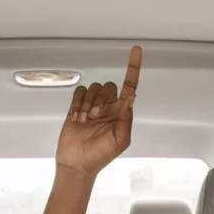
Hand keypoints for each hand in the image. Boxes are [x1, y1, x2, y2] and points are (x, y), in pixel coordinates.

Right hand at [55, 45, 141, 177]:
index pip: (130, 85)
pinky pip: (79, 92)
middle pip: (108, 86)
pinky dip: (78, 102)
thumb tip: (131, 98)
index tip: (136, 50)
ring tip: (85, 121)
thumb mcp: (120, 141)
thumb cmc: (100, 156)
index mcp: (121, 113)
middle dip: (100, 99)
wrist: (77, 164)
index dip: (133, 67)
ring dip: (88, 104)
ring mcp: (92, 106)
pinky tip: (77, 117)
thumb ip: (126, 119)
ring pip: (93, 88)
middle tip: (94, 117)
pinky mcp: (77, 107)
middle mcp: (108, 106)